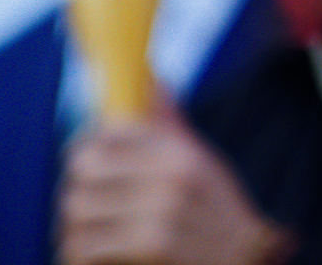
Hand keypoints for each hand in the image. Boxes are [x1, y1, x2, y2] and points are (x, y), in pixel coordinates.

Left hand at [57, 109, 289, 264]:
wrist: (245, 262)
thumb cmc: (216, 214)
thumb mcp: (203, 163)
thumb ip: (168, 123)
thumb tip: (150, 75)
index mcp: (180, 152)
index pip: (106, 134)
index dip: (85, 150)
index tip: (87, 166)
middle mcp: (170, 178)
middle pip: (82, 173)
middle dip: (77, 192)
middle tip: (86, 207)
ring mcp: (159, 215)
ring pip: (76, 214)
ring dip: (76, 231)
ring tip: (90, 238)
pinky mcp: (148, 249)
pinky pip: (82, 250)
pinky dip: (81, 258)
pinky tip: (98, 259)